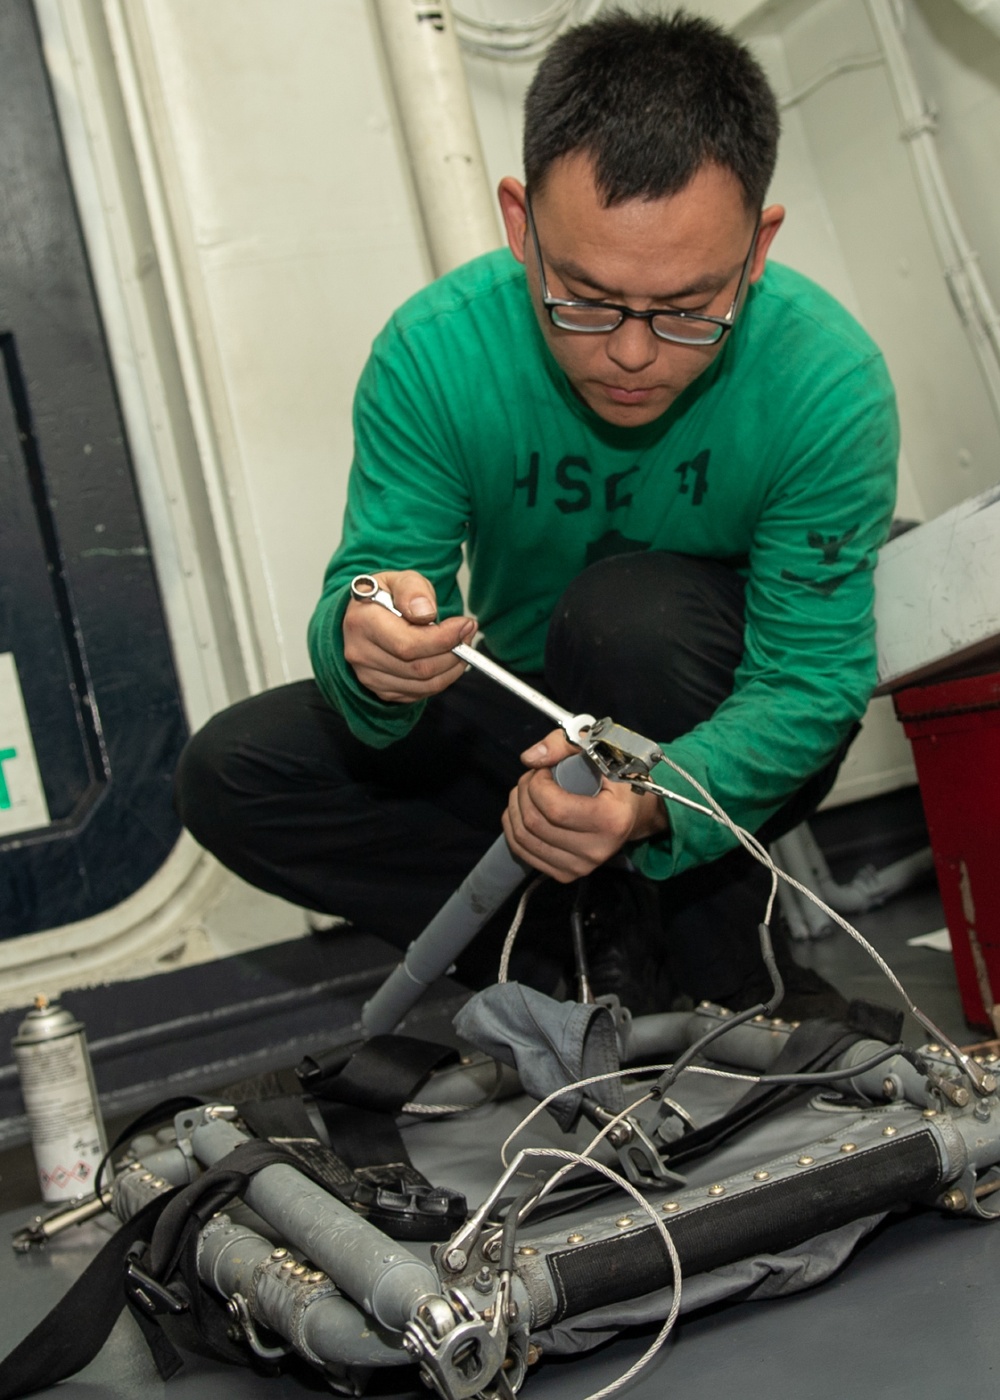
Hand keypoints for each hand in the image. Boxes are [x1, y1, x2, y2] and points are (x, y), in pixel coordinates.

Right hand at [343, 570, 475, 702]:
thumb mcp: (399, 579)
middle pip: (419, 668)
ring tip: (461, 644)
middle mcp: (360, 654)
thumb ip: (413, 590)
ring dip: (452, 667)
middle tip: (467, 633)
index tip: (465, 624)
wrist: (364, 616)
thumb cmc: (385, 596)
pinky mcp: (380, 690)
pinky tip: (446, 659)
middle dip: (453, 652)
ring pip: (423, 684)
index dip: (443, 639)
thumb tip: (426, 613)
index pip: (408, 644)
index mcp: (362, 622)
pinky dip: (442, 679)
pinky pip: (420, 693)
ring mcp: (369, 676)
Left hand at [502, 729, 668, 882]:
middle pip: (534, 823)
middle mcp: (596, 851)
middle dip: (524, 792)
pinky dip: (513, 828)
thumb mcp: (599, 751)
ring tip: (527, 791)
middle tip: (533, 777)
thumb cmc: (616, 779)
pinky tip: (523, 810)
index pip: (555, 808)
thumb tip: (529, 759)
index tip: (544, 770)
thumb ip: (564, 744)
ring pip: (523, 838)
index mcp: (611, 820)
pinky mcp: (565, 874)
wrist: (632, 814)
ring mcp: (580, 867)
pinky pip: (523, 852)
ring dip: (515, 808)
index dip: (537, 783)